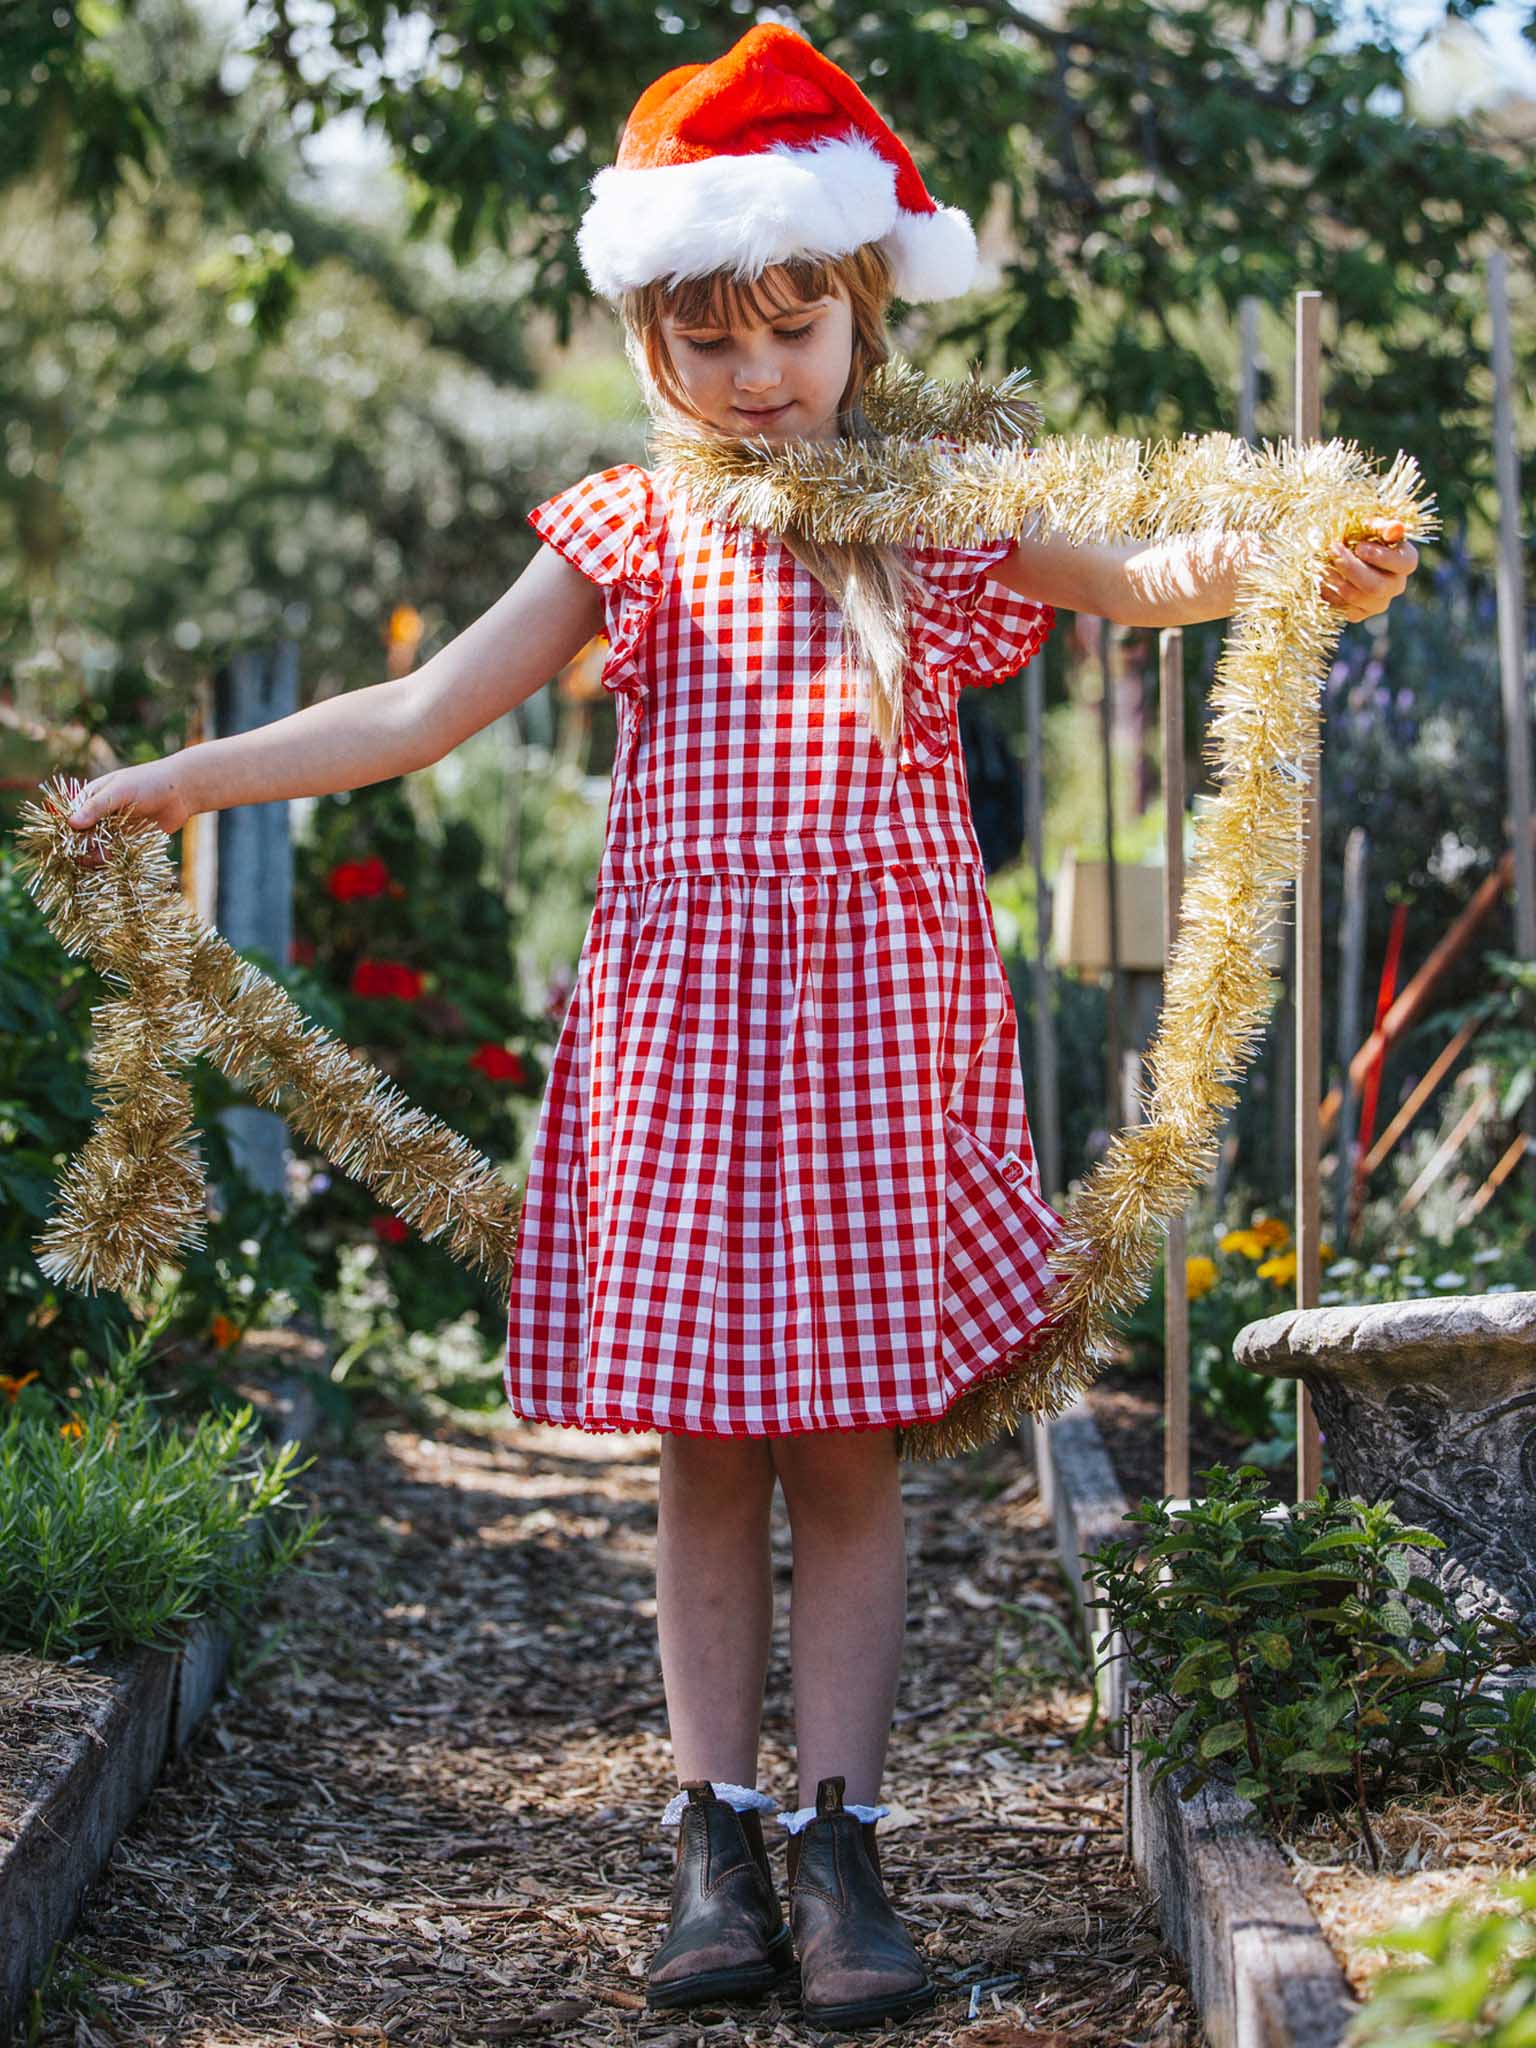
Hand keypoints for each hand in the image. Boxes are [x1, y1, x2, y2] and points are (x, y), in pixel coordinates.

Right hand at [64, 760, 196, 866]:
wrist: (182, 792)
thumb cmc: (149, 782)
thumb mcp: (120, 790)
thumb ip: (97, 806)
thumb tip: (71, 823)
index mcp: (91, 797)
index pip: (70, 816)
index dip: (64, 830)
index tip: (60, 844)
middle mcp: (99, 815)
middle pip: (80, 835)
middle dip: (77, 847)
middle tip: (77, 858)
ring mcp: (112, 829)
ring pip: (95, 847)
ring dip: (91, 857)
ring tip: (90, 863)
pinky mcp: (127, 841)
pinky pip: (113, 854)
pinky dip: (108, 861)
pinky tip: (105, 865)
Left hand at [1320, 518, 1419, 622]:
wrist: (1339, 553)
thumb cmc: (1359, 534)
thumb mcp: (1370, 525)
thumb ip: (1383, 526)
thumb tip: (1395, 529)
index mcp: (1405, 561)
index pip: (1404, 564)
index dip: (1382, 557)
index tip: (1359, 547)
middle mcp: (1395, 585)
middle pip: (1377, 586)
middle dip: (1352, 568)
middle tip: (1333, 551)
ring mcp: (1378, 603)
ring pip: (1357, 598)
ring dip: (1337, 580)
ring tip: (1324, 564)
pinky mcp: (1359, 613)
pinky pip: (1344, 609)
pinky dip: (1330, 593)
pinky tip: (1322, 578)